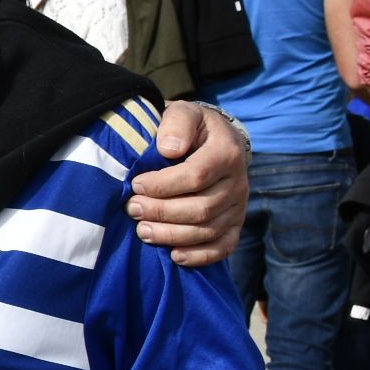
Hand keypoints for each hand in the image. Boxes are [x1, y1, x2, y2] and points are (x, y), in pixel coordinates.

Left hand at [129, 103, 247, 265]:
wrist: (215, 139)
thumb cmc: (191, 128)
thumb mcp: (184, 113)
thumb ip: (177, 123)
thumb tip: (168, 149)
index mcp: (226, 152)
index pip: (196, 175)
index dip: (163, 184)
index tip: (135, 185)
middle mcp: (238, 182)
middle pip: (202, 207)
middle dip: (162, 212)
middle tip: (131, 209)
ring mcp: (238, 206)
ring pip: (209, 230)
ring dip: (173, 235)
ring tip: (142, 232)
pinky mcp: (235, 223)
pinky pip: (224, 246)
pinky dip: (200, 255)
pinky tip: (174, 256)